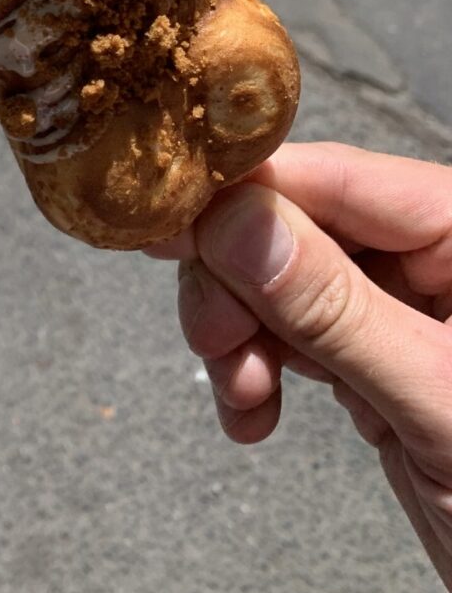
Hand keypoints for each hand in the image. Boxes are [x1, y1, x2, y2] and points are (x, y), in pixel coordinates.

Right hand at [149, 142, 451, 592]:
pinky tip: (254, 415)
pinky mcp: (379, 357)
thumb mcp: (436, 398)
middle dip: (236, 281)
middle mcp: (436, 255)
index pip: (339, 177)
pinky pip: (292, 335)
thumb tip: (233, 222)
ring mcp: (405, 306)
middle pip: (294, 224)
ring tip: (243, 395)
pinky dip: (256, 368)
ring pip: (278, 280)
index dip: (247, 194)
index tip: (168, 222)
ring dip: (239, 333)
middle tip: (214, 342)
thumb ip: (335, 307)